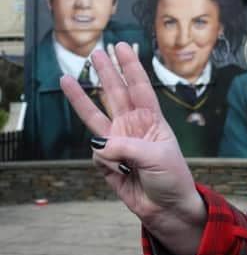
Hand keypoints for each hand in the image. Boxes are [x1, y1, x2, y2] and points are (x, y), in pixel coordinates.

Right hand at [60, 42, 205, 254]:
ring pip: (96, 115)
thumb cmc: (171, 178)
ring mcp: (119, 142)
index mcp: (152, 121)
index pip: (140, 88)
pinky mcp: (107, 161)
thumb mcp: (156, 158)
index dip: (131, 67)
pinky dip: (105, 162)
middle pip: (116, 94)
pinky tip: (120, 172)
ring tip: (67, 78)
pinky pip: (97, 154)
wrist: (166, 208)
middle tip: (96, 52)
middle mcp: (134, 127)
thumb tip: (97, 143)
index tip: (123, 47)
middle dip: (106, 73)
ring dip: (82, 98)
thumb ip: (126, 147)